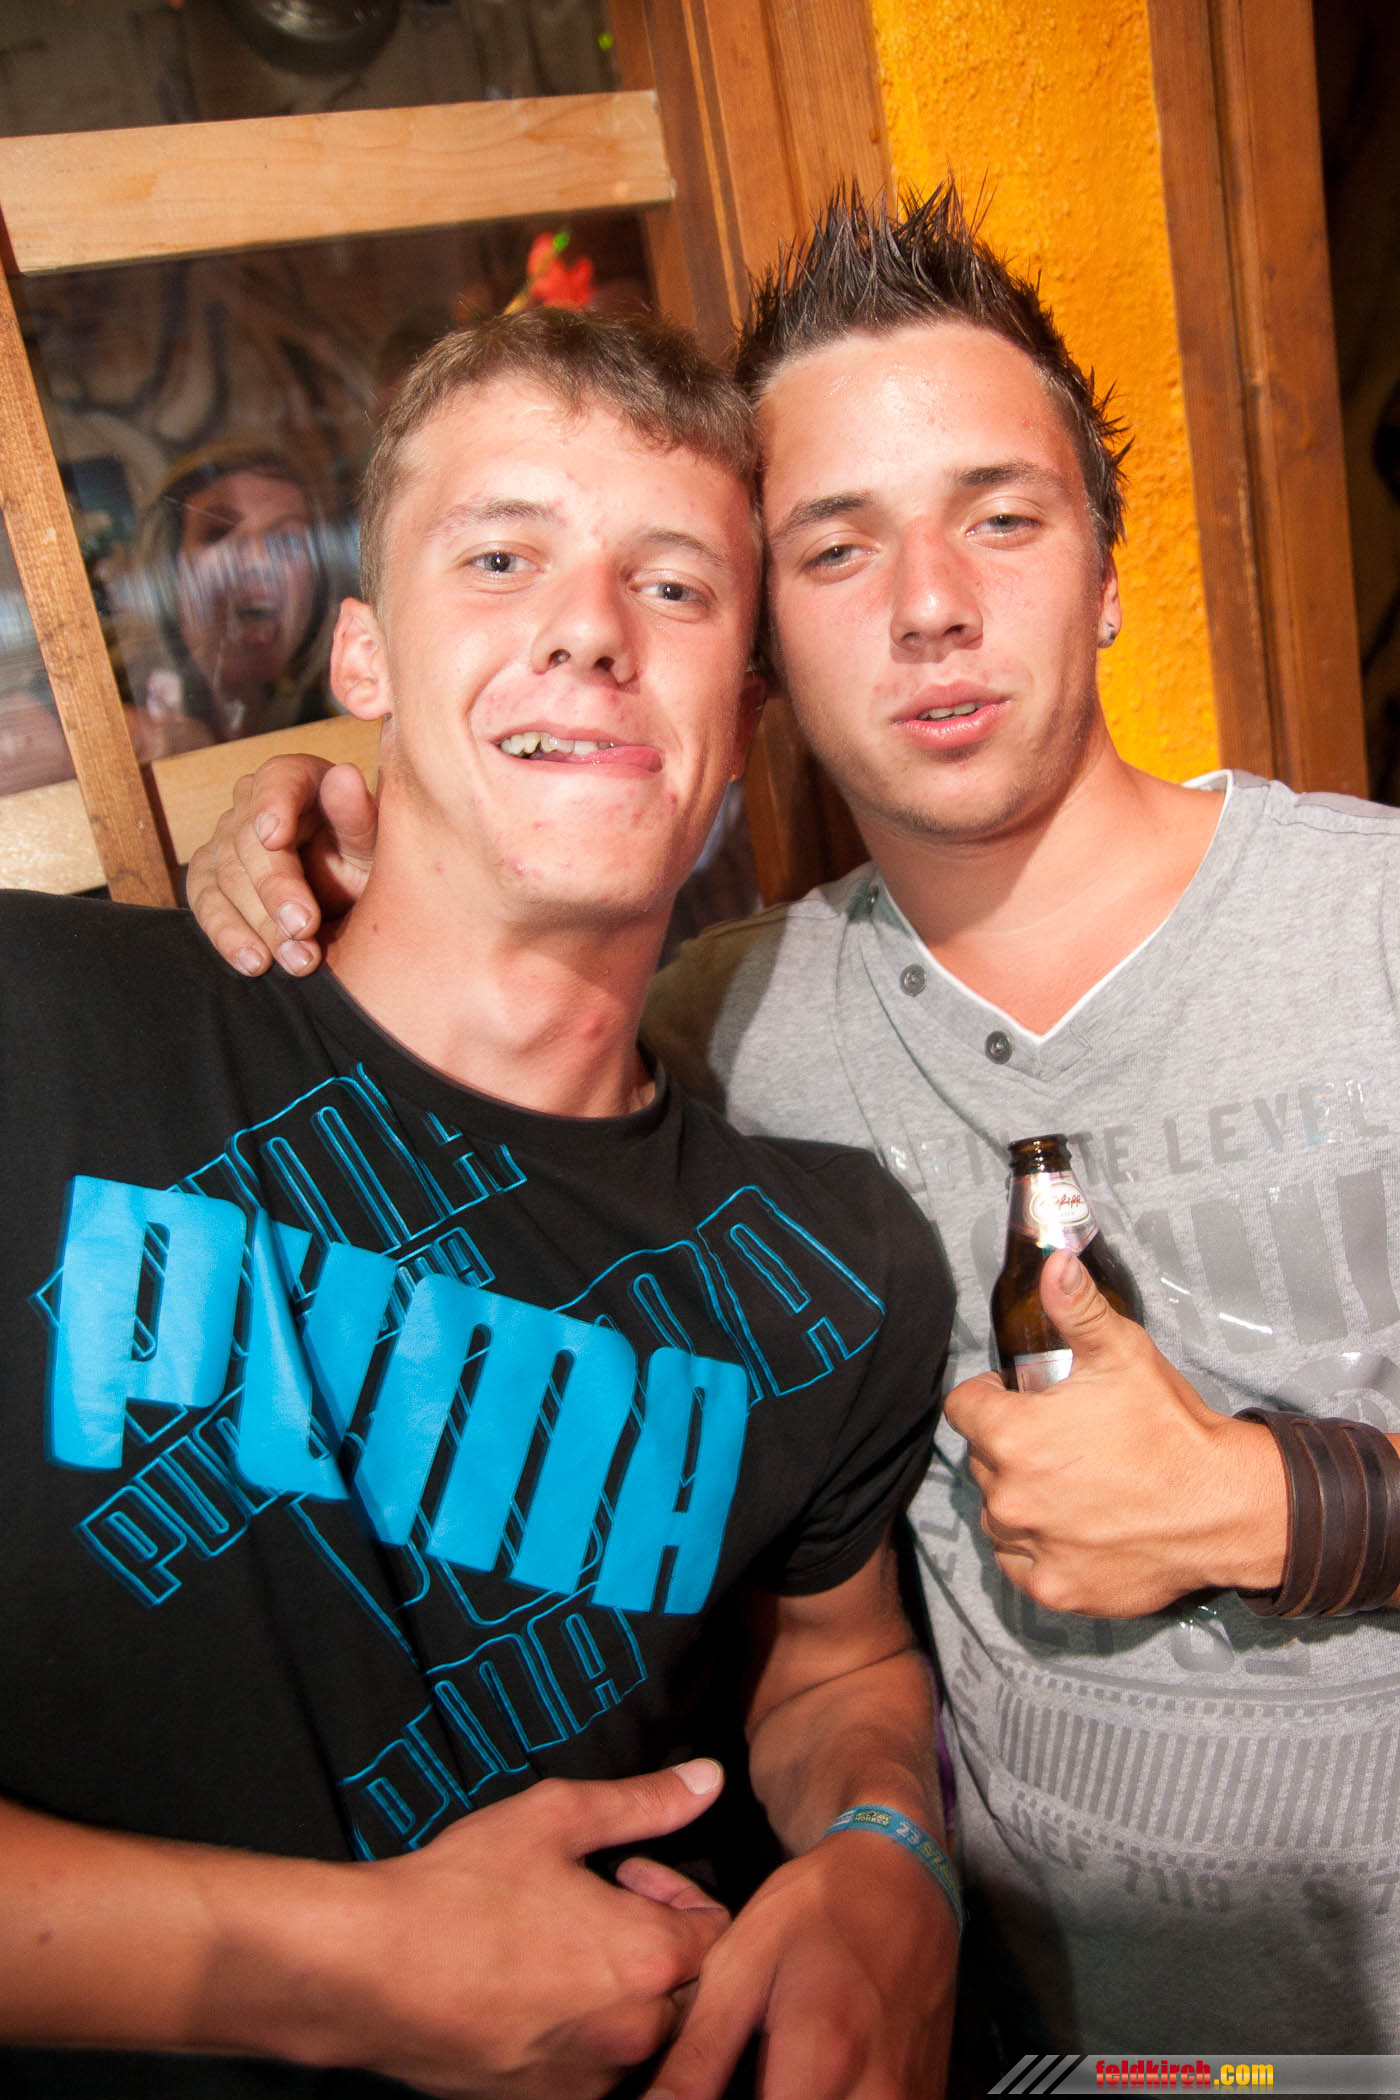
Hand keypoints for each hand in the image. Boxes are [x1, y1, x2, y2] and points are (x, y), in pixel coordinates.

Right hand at [185, 754, 378, 975]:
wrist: (351, 895)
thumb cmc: (365, 858)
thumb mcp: (373, 840)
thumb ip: (357, 813)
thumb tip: (345, 776)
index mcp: (296, 779)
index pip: (276, 781)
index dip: (271, 807)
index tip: (274, 837)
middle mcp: (252, 805)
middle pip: (248, 842)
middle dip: (276, 889)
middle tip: (304, 926)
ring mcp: (225, 843)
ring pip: (226, 880)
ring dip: (260, 925)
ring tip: (297, 959)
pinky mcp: (210, 880)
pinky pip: (207, 906)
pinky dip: (229, 937)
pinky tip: (255, 963)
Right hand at [332, 1761, 729, 2098]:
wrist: (368, 1972)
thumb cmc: (459, 1889)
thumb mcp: (554, 1817)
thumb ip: (643, 1802)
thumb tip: (708, 1780)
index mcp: (649, 1958)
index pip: (716, 1930)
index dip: (675, 1888)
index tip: (625, 1871)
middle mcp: (633, 2032)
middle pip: (688, 1989)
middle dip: (656, 1943)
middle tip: (596, 1906)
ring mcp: (589, 2079)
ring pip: (642, 2035)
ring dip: (622, 1993)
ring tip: (561, 1948)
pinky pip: (593, 2070)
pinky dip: (582, 2034)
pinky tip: (531, 1993)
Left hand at [642, 1829, 954, 2099]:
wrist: (904, 1876)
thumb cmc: (817, 1909)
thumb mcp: (741, 1965)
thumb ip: (698, 2055)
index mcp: (821, 2063)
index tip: (711, 2088)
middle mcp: (878, 2096)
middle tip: (748, 2074)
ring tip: (776, 2073)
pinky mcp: (926, 2094)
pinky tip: (811, 2078)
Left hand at [944, 1250, 1287, 1615]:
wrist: (1224, 1506)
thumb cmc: (1171, 1427)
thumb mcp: (1123, 1353)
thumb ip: (1076, 1308)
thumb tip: (1052, 1261)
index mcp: (1013, 1435)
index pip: (963, 1407)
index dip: (991, 1396)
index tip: (1022, 1398)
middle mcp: (1009, 1496)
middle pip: (983, 1460)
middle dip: (1012, 1447)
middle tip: (1063, 1441)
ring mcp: (1030, 1548)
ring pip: (999, 1514)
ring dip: (1023, 1499)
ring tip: (1074, 1485)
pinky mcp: (1054, 1589)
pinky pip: (1021, 1563)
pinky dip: (1040, 1548)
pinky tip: (1078, 1528)